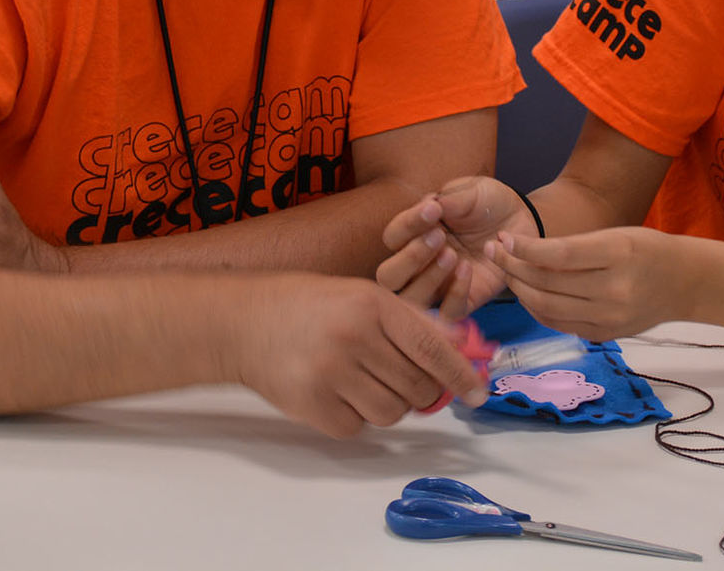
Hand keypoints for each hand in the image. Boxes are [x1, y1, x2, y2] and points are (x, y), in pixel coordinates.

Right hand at [231, 275, 487, 437]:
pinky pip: (358, 428)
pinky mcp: (313, 406)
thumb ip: (411, 322)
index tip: (478, 394)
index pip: (432, 348)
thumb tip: (460, 350)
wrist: (245, 323)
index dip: (461, 375)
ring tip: (364, 381)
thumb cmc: (311, 306)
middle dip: (420, 389)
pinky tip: (337, 392)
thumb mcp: (363, 295)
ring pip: (392, 412)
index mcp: (373, 305)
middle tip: (402, 378)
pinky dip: (355, 416)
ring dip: (388, 404)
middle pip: (418, 387)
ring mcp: (331, 374)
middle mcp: (354, 338)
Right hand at [377, 176, 532, 319]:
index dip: (408, 224)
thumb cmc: (490, 203)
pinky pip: (448, 312)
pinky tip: (468, 270)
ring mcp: (439, 286)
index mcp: (415, 234)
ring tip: (453, 255)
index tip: (435, 209)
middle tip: (439, 237)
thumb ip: (452, 198)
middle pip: (388, 277)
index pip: (393, 236)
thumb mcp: (473, 191)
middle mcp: (419, 264)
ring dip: (427, 279)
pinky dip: (454, 294)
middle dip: (408, 258)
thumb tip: (432, 204)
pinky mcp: (464, 301)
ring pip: (411, 300)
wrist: (522, 220)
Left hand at [489, 226, 701, 340]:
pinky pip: (558, 324)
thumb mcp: (616, 235)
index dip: (524, 249)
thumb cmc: (646, 250)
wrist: (684, 283)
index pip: (558, 256)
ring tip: (506, 271)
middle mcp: (613, 291)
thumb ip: (573, 247)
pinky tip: (526, 292)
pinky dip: (536, 308)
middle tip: (494, 252)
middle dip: (513, 268)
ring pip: (547, 308)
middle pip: (547, 284)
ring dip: (519, 290)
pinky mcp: (604, 335)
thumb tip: (522, 252)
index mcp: (618, 255)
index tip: (503, 238)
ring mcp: (609, 319)